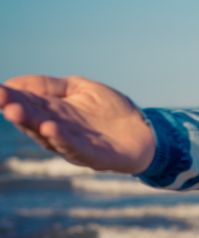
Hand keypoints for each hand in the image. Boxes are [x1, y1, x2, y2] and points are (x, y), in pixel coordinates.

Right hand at [0, 74, 154, 173]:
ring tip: (16, 111)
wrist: (145, 132)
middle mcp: (59, 130)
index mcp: (54, 113)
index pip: (29, 103)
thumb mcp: (81, 89)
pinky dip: (62, 139)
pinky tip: (51, 128)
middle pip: (33, 120)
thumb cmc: (111, 111)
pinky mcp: (94, 156)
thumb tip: (14, 81)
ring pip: (49, 135)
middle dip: (16, 110)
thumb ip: (51, 86)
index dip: (11, 97)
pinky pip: (75, 148)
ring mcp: (74, 144)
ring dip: (32, 124)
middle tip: (1, 99)